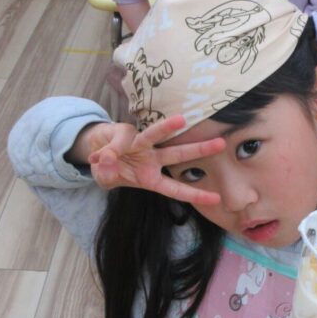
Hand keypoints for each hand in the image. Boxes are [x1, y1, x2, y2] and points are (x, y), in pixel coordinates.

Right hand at [86, 115, 224, 206]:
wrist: (95, 154)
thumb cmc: (109, 171)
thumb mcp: (106, 178)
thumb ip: (107, 173)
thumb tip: (106, 161)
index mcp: (150, 179)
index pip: (175, 189)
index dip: (194, 194)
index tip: (216, 198)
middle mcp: (151, 159)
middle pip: (177, 154)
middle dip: (198, 149)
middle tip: (221, 143)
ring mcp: (140, 144)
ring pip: (155, 135)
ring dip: (168, 128)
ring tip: (181, 120)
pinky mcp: (125, 132)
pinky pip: (119, 140)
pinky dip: (109, 149)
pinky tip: (100, 156)